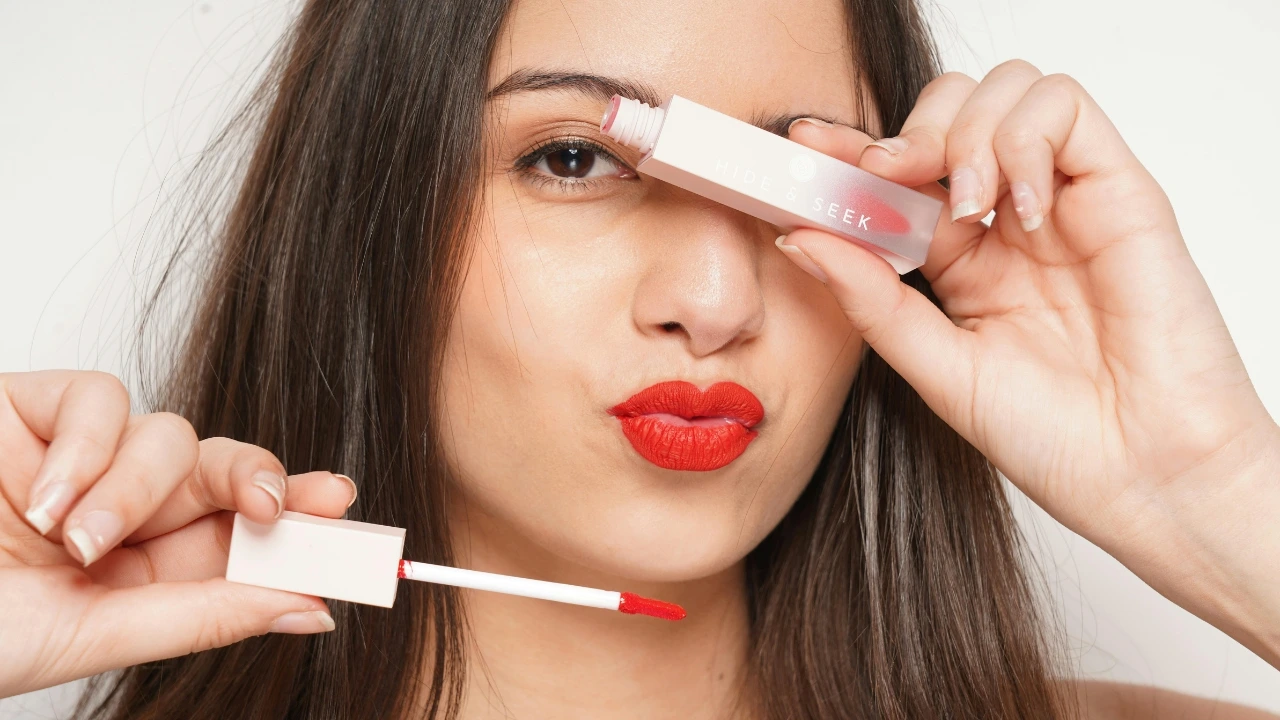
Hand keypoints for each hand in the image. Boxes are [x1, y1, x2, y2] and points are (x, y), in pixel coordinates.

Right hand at [0, 370, 358, 697]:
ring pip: (170, 438)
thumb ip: (201, 616)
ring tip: (79, 542)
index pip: (237, 539)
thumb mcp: (88, 637)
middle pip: (221, 475)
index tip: (343, 519)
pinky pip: (102, 398)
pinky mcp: (31, 412)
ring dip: (135, 491)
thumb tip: (312, 609)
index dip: (296, 525)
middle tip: (275, 505)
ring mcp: (76, 458)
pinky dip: (87, 445)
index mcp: (135, 575)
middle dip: (260, 481)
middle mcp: (116, 512)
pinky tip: (43, 498)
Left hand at [780, 61, 1279, 652]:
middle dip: (907, 132)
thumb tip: (801, 237)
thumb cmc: (1055, 438)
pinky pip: (1065, 110)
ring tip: (964, 202)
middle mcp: (1007, 221)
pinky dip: (1026, 139)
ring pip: (1006, 92)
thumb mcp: (938, 369)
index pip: (898, 177)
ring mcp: (1061, 200)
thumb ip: (873, 301)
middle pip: (949, 113)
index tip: (804, 149)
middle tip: (887, 176)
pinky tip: (1021, 208)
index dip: (849, 152)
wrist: (1144, 478)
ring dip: (966, 130)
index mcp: (958, 259)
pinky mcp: (1119, 189)